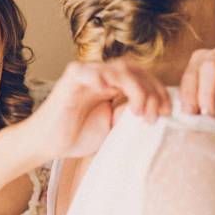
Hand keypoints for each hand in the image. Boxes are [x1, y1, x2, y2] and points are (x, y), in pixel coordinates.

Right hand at [29, 59, 171, 160]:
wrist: (47, 144)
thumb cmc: (76, 136)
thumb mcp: (113, 126)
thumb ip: (129, 115)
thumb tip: (155, 111)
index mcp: (112, 83)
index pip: (142, 77)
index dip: (158, 91)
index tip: (167, 112)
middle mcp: (101, 74)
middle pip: (136, 70)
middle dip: (152, 90)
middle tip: (157, 114)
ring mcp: (87, 74)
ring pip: (120, 70)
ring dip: (136, 89)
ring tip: (139, 112)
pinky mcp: (72, 78)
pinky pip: (91, 72)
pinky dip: (103, 78)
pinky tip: (112, 94)